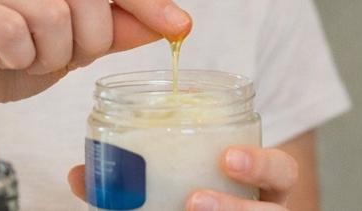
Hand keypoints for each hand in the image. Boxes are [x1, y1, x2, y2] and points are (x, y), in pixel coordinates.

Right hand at [0, 0, 191, 130]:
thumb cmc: (10, 57)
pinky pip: (11, 29)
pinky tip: (4, 59)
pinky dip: (20, 57)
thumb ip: (118, 27)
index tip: (182, 27)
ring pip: (52, 11)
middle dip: (91, 37)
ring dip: (52, 54)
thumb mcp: (76, 43)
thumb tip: (172, 23)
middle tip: (70, 59)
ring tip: (31, 59)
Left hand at [66, 145, 299, 209]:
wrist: (188, 207)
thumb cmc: (192, 199)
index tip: (226, 156)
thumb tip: (79, 174)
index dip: (261, 164)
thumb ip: (137, 178)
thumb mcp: (175, 184)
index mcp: (261, 189)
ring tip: (188, 210)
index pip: (282, 171)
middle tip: (193, 201)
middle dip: (238, 208)